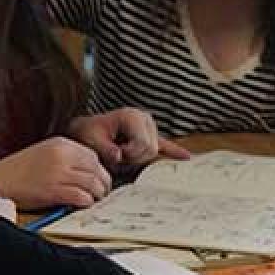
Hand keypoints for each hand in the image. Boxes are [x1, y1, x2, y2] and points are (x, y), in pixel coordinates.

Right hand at [0, 137, 112, 209]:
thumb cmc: (17, 171)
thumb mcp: (44, 154)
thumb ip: (66, 158)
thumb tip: (89, 172)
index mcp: (60, 144)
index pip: (92, 156)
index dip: (99, 170)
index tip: (99, 179)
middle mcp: (61, 156)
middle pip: (97, 170)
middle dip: (103, 183)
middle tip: (102, 192)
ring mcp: (58, 173)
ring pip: (92, 184)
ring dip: (97, 194)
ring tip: (93, 200)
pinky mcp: (53, 191)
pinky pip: (81, 197)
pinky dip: (86, 202)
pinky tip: (82, 204)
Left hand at [68, 108, 189, 170]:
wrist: (87, 131)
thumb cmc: (89, 133)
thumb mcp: (92, 140)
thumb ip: (105, 149)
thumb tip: (118, 156)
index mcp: (132, 116)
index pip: (143, 143)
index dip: (130, 154)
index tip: (116, 154)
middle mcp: (145, 119)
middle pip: (151, 149)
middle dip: (134, 158)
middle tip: (118, 155)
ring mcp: (150, 127)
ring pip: (155, 152)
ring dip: (139, 159)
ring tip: (123, 153)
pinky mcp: (152, 136)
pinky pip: (167, 145)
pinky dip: (175, 151)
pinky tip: (186, 157)